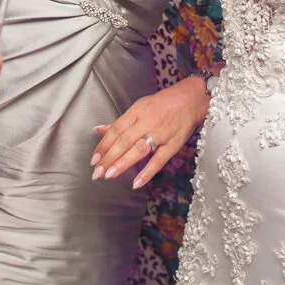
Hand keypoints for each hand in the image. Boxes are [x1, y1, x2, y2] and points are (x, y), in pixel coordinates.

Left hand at [91, 76, 209, 189]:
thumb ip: (120, 122)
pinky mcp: (173, 144)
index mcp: (137, 111)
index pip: (116, 129)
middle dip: (109, 157)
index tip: (94, 159)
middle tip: (97, 172)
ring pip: (138, 149)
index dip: (103, 145)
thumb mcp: (139, 107)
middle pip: (124, 140)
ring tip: (109, 175)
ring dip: (122, 163)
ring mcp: (161, 134)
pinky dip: (147, 172)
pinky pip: (159, 160)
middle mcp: (147, 122)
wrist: (191, 100)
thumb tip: (99, 130)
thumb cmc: (163, 104)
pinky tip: (136, 183)